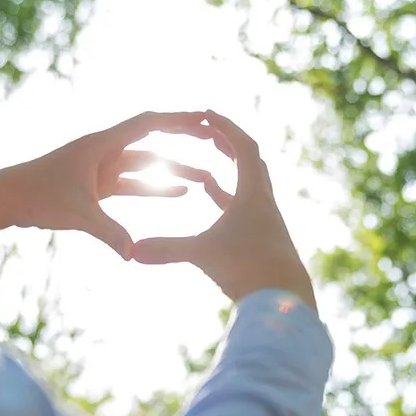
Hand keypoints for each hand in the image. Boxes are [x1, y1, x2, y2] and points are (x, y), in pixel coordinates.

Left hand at [0, 112, 211, 259]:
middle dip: (184, 141)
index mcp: (102, 144)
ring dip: (174, 171)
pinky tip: (179, 195)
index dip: (178, 120)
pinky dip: (156, 188)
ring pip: (148, 166)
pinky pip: (135, 184)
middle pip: (154, 141)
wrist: (6, 198)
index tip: (205, 120)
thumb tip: (132, 253)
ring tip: (205, 179)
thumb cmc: (36, 195)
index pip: (149, 124)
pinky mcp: (99, 185)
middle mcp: (106, 151)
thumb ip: (108, 232)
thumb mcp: (77, 213)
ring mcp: (103, 168)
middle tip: (213, 140)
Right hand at [133, 110, 316, 310]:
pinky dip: (228, 197)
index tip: (208, 115)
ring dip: (230, 170)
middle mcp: (264, 202)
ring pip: (249, 185)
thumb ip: (166, 249)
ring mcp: (267, 220)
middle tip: (208, 132)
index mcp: (254, 194)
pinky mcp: (264, 237)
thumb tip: (131, 251)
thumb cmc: (248, 269)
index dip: (226, 128)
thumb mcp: (203, 254)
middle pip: (251, 161)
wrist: (284, 300)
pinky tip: (213, 196)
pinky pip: (245, 207)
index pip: (244, 147)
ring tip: (207, 161)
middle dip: (228, 143)